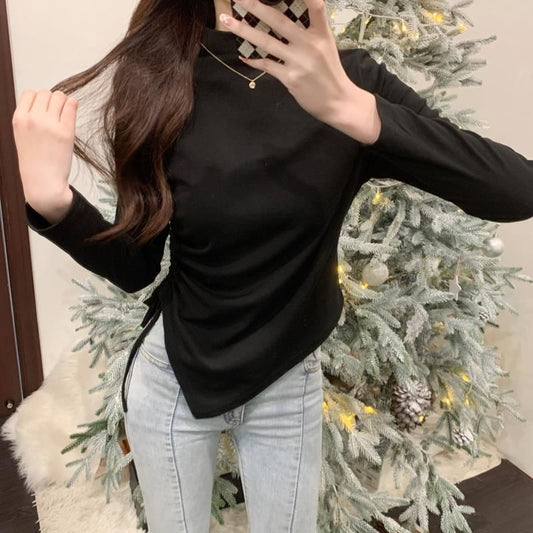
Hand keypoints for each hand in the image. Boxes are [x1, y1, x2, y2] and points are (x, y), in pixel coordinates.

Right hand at [12, 89, 77, 207]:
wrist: (43, 183)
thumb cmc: (35, 162)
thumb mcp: (22, 136)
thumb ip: (30, 118)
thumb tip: (45, 101)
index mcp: (19, 119)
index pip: (30, 93)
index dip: (39, 99)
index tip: (44, 110)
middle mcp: (33, 119)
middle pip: (46, 93)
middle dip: (53, 101)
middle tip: (56, 116)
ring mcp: (50, 125)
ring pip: (59, 96)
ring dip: (63, 103)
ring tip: (64, 116)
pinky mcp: (66, 132)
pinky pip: (71, 105)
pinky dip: (73, 105)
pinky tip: (72, 112)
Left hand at [220, 0, 357, 122]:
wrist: (337, 102)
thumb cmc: (330, 73)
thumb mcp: (326, 46)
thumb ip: (311, 31)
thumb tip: (285, 20)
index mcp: (321, 33)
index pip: (315, 6)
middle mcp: (310, 45)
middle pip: (279, 21)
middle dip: (256, 6)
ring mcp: (299, 62)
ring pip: (266, 42)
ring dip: (244, 30)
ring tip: (227, 21)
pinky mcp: (290, 78)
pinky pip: (267, 65)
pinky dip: (254, 61)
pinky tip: (243, 56)